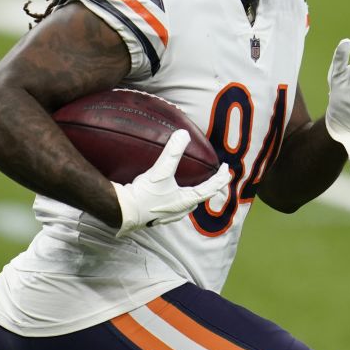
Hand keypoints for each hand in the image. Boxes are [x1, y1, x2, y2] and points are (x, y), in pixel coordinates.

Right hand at [113, 130, 230, 237]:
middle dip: (209, 187)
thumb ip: (173, 152)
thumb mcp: (161, 171)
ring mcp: (168, 215)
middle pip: (200, 198)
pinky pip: (174, 206)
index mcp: (186, 201)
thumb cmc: (145, 194)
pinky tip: (169, 193)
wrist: (123, 211)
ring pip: (187, 204)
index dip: (220, 178)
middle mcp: (180, 210)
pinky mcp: (157, 215)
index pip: (210, 189)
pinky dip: (178, 198)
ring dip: (193, 194)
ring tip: (193, 185)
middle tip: (214, 177)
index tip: (226, 169)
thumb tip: (183, 134)